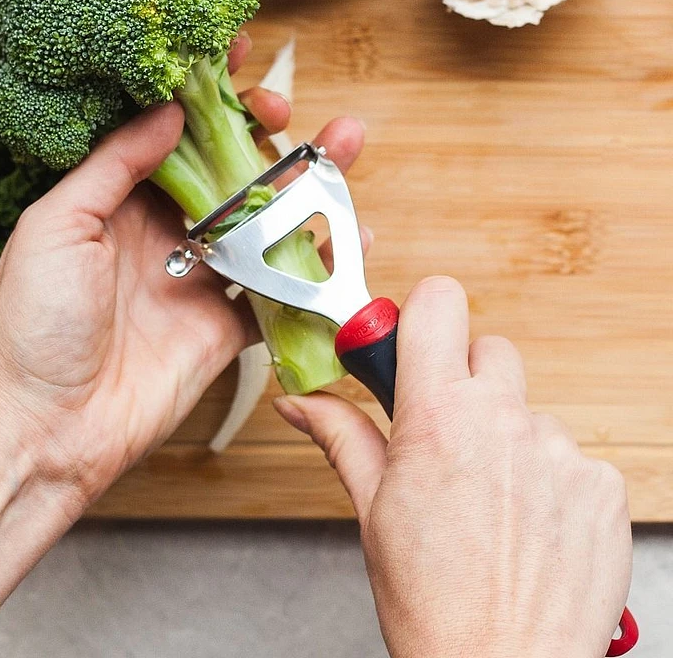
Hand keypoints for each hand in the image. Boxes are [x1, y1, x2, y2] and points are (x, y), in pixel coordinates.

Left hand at [0, 37, 366, 504]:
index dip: (200, 92)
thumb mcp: (58, 224)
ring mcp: (199, 276)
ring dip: (305, 181)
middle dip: (261, 129)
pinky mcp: (226, 324)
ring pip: (263, 218)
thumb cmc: (33, 323)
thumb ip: (115, 164)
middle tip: (284, 106)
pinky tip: (350, 233)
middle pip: (226, 166)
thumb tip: (170, 108)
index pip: (168, 130)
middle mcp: (163, 230)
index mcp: (116, 199)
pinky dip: (317, 264)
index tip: (230, 54)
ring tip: (346, 144)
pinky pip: (280, 287)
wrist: (48, 428)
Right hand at [275, 277, 631, 657]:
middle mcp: (506, 420)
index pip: (439, 302)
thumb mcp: (371, 510)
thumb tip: (302, 402)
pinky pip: (569, 454)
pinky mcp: (602, 485)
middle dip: (462, 379)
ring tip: (488, 498)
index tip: (407, 345)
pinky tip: (527, 522)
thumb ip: (342, 435)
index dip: (420, 315)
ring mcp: (561, 451)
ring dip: (506, 435)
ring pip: (527, 408)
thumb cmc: (433, 603)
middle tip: (442, 432)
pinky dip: (548, 477)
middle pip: (487, 350)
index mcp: (439, 416)